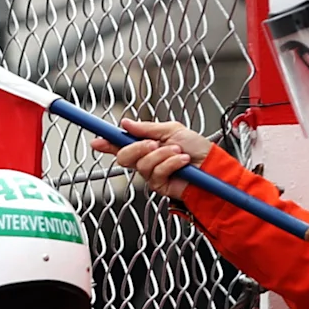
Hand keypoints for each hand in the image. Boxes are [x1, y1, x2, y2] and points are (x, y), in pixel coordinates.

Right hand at [95, 118, 214, 197]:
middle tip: (152, 144)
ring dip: (162, 155)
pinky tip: (181, 162)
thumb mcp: (172, 130)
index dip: (107, 143)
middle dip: (137, 148)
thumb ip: (147, 128)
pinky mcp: (158, 185)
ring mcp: (151, 174)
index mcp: (147, 145)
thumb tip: (126, 123)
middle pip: (124, 157)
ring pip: (142, 164)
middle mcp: (146, 159)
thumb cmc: (197, 148)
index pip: (121, 144)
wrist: (212, 166)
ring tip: (178, 153)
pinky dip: (170, 164)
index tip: (96, 140)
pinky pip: (156, 173)